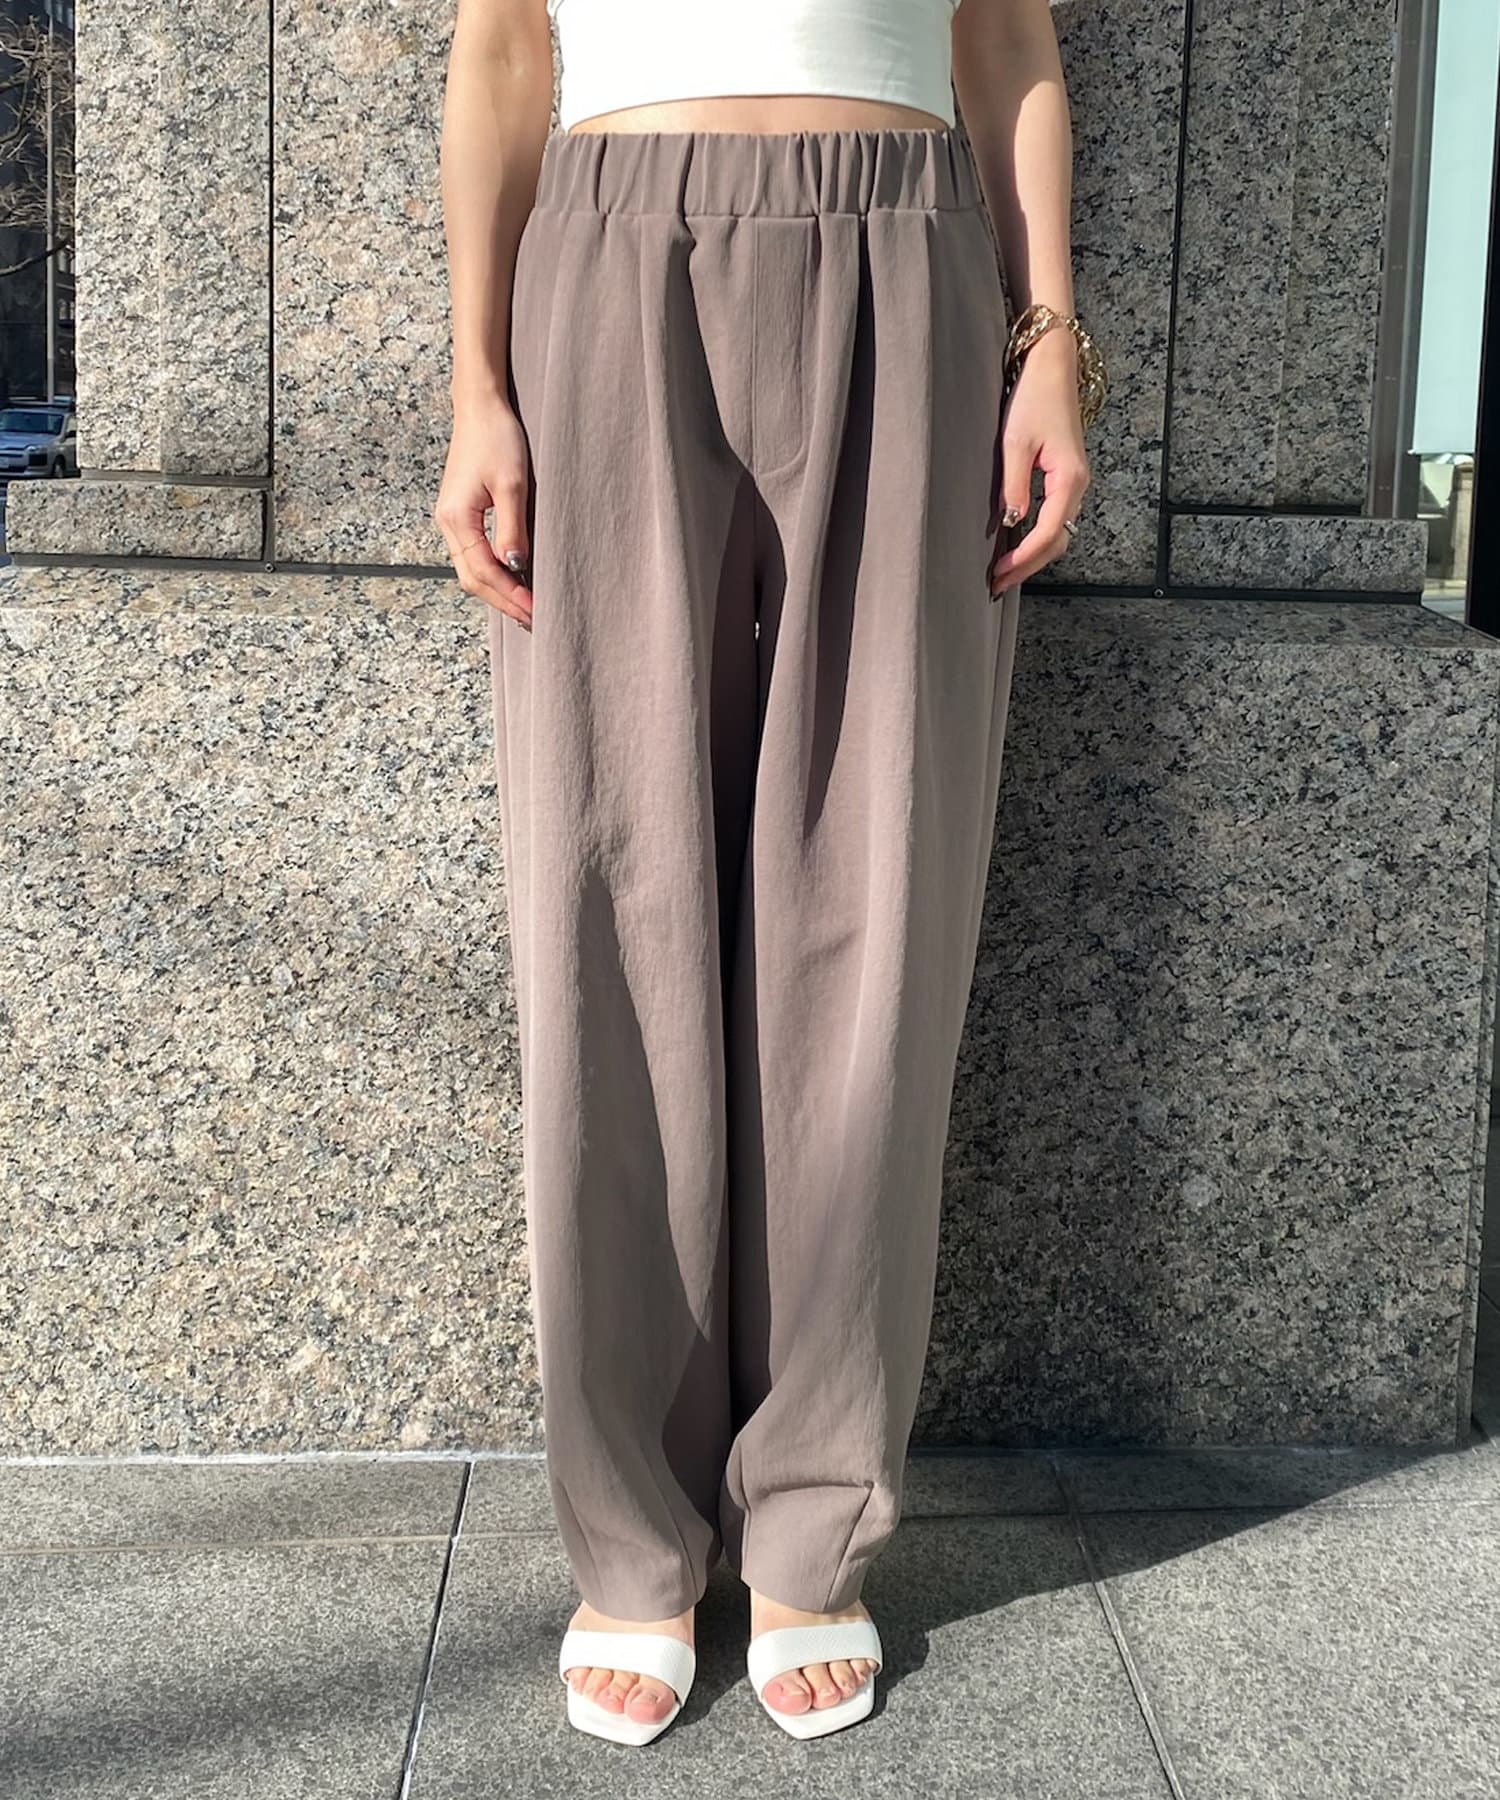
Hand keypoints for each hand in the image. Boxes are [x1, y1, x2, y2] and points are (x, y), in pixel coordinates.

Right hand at [434, 389, 534, 630]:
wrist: (481, 407)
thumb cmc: (498, 437)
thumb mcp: (512, 484)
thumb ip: (512, 528)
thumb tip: (516, 568)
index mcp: (457, 518)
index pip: (484, 571)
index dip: (510, 595)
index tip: (536, 610)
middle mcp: (448, 523)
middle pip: (472, 579)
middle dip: (503, 601)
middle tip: (534, 618)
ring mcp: (452, 520)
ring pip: (472, 570)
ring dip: (498, 591)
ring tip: (526, 607)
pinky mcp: (461, 514)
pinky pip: (474, 555)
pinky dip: (493, 573)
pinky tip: (514, 580)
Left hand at [986, 327, 1090, 595]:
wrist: (1052, 367)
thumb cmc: (1033, 399)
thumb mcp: (1016, 443)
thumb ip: (1014, 485)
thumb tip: (1011, 523)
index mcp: (1069, 479)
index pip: (1048, 533)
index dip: (1022, 558)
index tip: (997, 574)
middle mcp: (1078, 485)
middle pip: (1058, 541)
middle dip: (1028, 566)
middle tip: (996, 584)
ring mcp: (1075, 482)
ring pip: (1059, 533)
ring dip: (1033, 555)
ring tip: (1003, 572)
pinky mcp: (1066, 477)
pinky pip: (1056, 517)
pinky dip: (1038, 538)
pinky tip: (1016, 544)